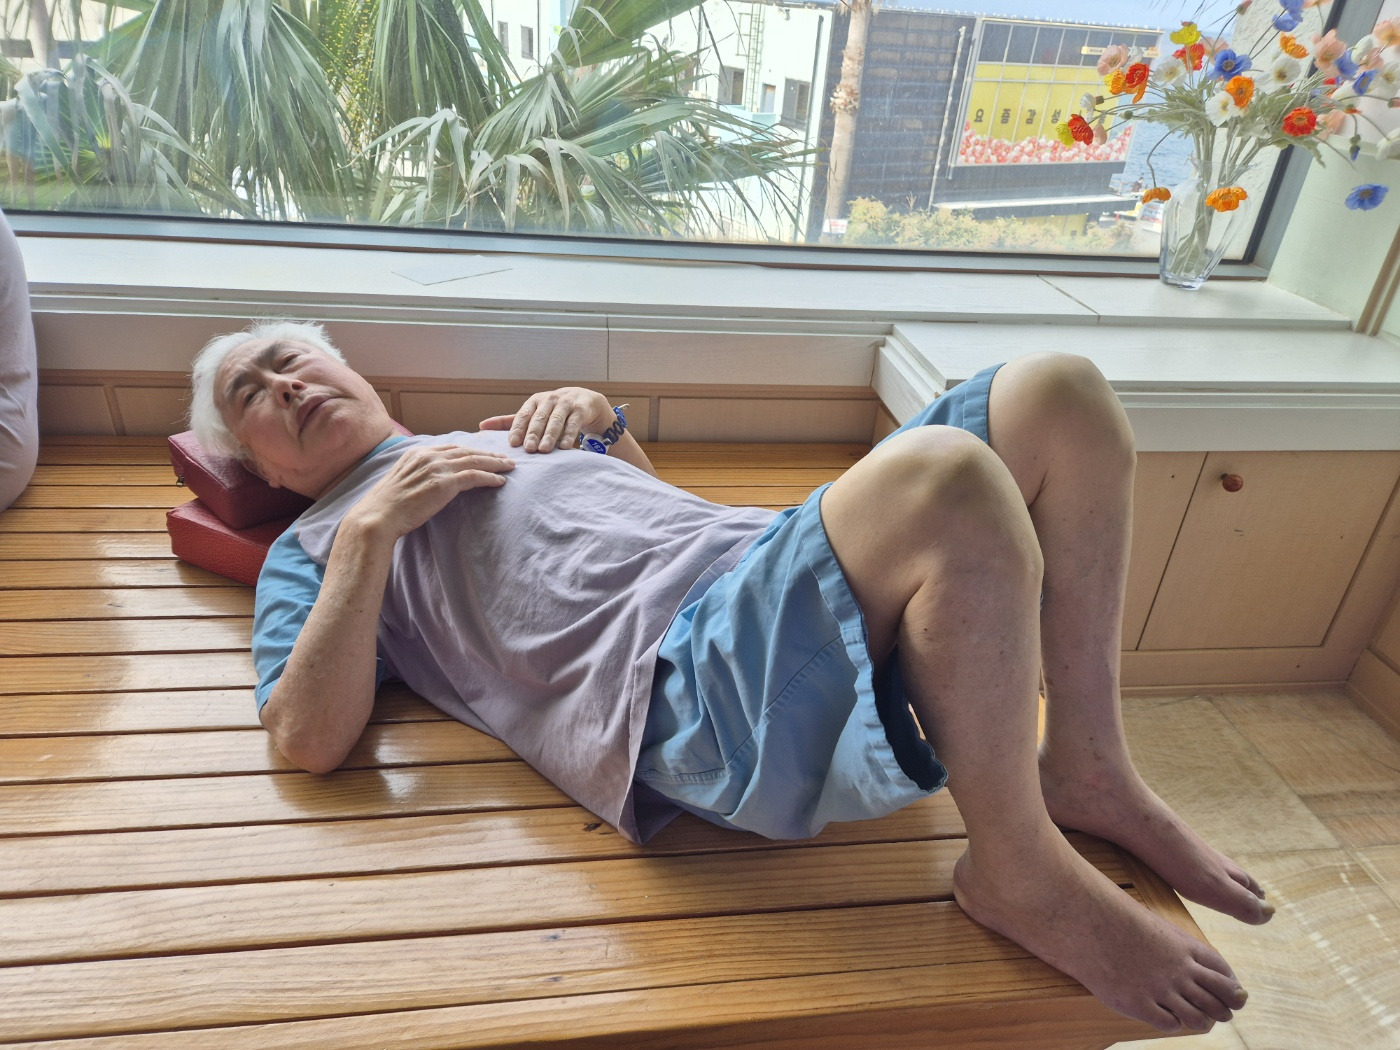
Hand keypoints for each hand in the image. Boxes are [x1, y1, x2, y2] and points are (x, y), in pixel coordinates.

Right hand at [343, 444, 513, 541]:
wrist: (378, 517)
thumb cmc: (388, 506)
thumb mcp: (402, 480)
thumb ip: (418, 473)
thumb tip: (431, 479)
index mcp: (417, 453)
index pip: (452, 447)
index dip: (471, 449)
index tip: (486, 451)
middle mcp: (428, 456)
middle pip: (466, 450)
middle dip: (488, 453)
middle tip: (504, 457)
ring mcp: (436, 468)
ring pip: (474, 460)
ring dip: (495, 463)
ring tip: (509, 466)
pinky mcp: (443, 483)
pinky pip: (474, 476)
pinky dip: (490, 477)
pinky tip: (500, 481)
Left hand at [479, 387, 612, 453]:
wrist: (585, 400)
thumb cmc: (554, 410)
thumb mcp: (533, 413)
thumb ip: (510, 421)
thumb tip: (481, 427)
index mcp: (535, 401)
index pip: (523, 415)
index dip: (518, 428)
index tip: (513, 443)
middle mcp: (549, 400)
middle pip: (539, 418)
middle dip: (533, 433)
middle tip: (528, 449)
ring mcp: (566, 403)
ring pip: (556, 420)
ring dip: (550, 435)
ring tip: (544, 450)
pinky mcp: (581, 409)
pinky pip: (574, 423)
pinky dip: (569, 435)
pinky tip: (564, 447)